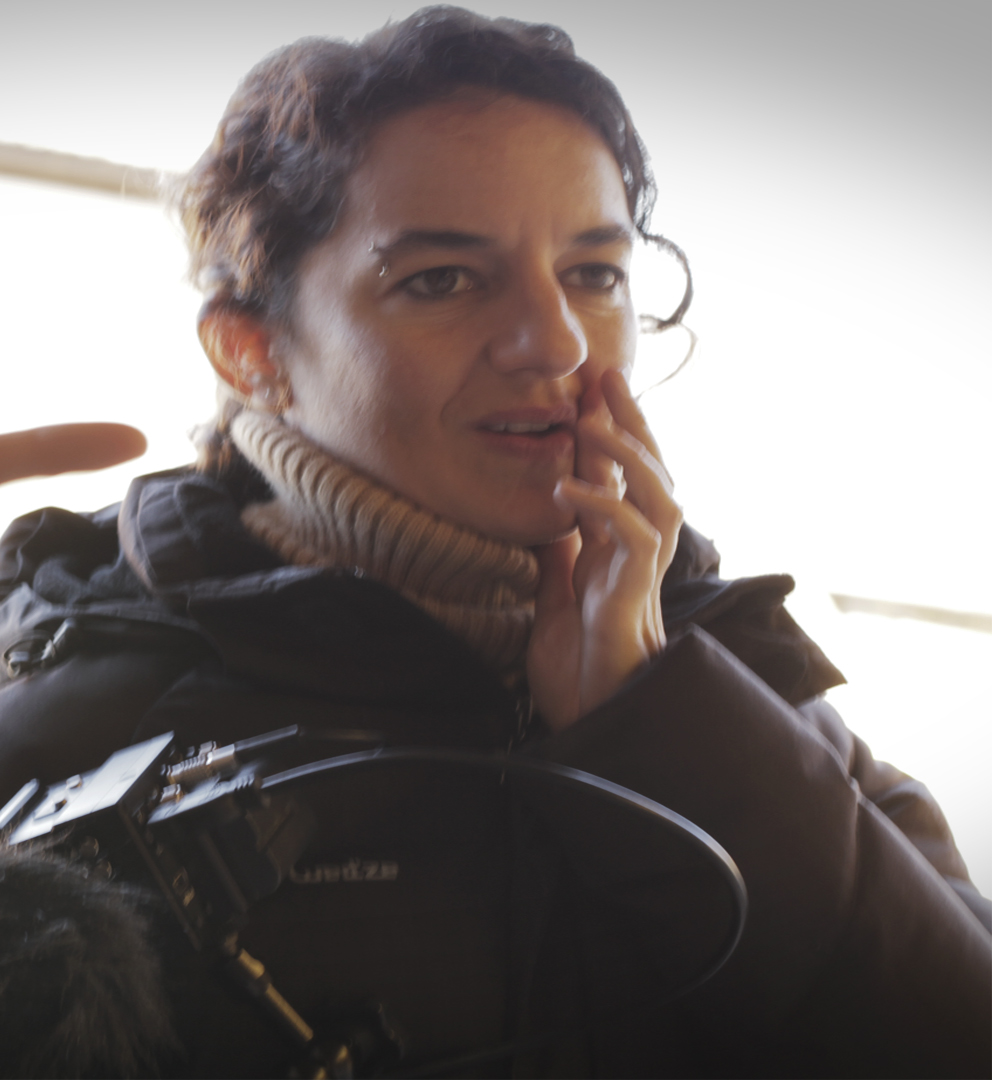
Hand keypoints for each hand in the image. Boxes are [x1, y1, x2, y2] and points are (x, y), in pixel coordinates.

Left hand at [527, 368, 680, 730]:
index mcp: (616, 553)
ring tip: (590, 421)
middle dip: (632, 425)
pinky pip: (634, 541)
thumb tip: (547, 519)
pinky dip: (606, 508)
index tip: (592, 392)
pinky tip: (571, 489)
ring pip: (659, 499)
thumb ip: (558, 560)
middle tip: (608, 377)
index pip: (623, 480)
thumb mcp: (555, 600)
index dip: (612, 436)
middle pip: (651, 476)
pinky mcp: (634, 601)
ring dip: (627, 456)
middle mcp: (637, 558)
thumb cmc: (578, 670)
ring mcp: (640, 578)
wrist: (590, 722)